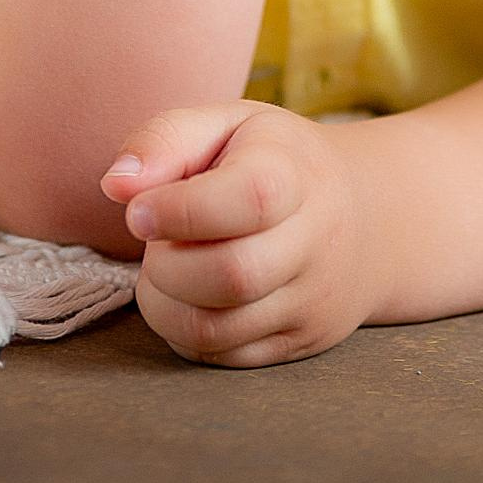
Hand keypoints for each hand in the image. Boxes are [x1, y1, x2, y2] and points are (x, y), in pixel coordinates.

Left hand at [102, 102, 378, 367]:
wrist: (366, 217)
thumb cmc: (274, 161)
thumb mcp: (228, 124)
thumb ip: (167, 139)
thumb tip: (116, 185)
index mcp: (295, 173)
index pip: (248, 199)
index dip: (179, 210)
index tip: (137, 212)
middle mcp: (315, 241)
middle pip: (231, 275)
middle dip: (166, 266)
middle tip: (154, 242)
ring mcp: (312, 300)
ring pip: (220, 329)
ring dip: (166, 305)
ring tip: (167, 268)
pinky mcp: (300, 343)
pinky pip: (225, 358)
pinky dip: (186, 333)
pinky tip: (187, 297)